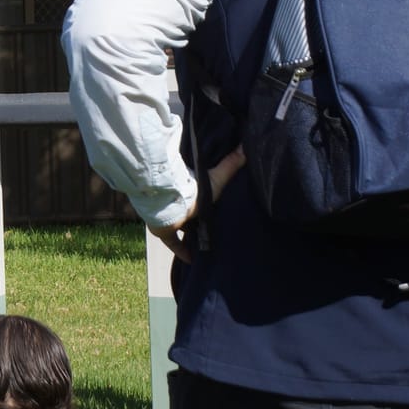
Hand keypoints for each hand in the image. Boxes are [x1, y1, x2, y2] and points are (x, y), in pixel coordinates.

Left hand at [149, 148, 246, 264]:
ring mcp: (170, 220)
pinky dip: (181, 252)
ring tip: (204, 246)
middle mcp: (180, 207)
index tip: (214, 211)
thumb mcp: (216, 178)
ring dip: (190, 235)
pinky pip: (173, 244)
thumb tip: (246, 146)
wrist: (169, 199)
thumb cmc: (193, 188)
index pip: (198, 202)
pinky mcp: (163, 232)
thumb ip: (230, 164)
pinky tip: (191, 261)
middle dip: (197, 221)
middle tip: (211, 230)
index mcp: (191, 195)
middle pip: (190, 216)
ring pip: (181, 228)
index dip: (205, 207)